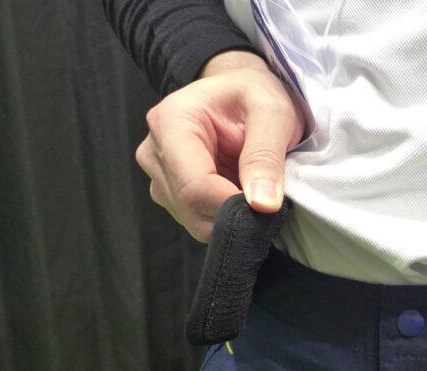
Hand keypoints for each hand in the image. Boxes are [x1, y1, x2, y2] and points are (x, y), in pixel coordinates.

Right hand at [135, 50, 304, 240]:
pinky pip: (199, 220)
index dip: (232, 208)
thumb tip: (263, 205)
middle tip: (268, 201)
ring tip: (253, 189)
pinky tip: (241, 194)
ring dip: (230, 217)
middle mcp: (154, 152)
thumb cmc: (254, 94)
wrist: (241, 93)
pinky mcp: (170, 193)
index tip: (267, 210)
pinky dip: (225, 217)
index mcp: (171, 123)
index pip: (194, 187)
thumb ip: (266, 157)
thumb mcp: (272, 114)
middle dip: (233, 215)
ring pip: (195, 220)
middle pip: (190, 208)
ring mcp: (159, 176)